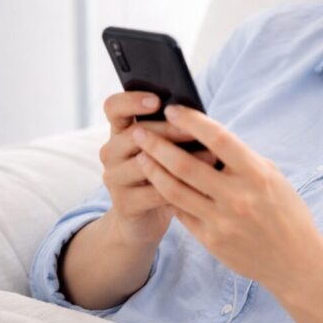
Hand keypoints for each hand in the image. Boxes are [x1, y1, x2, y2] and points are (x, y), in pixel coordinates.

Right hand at [100, 92, 213, 246]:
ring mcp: (113, 179)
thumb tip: (198, 114)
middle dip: (168, 131)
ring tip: (211, 157)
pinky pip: (153, 192)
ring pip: (145, 164)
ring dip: (180, 159)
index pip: (114, 107)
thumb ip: (172, 130)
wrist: (143, 221)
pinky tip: (202, 184)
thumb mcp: (165, 149)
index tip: (157, 101)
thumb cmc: (163, 175)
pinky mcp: (124, 204)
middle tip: (196, 131)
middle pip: (135, 134)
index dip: (132, 101)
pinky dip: (180, 187)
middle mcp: (110, 152)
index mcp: (119, 132)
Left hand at [130, 105, 322, 292]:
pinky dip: (167, 195)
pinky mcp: (211, 240)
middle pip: (186, 165)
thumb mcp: (271, 177)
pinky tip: (156, 183)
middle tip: (139, 131)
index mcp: (256, 174)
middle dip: (157, 144)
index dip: (192, 121)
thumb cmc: (286, 212)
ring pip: (175, 190)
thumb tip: (206, 136)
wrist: (295, 261)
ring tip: (140, 156)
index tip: (172, 109)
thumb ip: (240, 159)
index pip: (218, 139)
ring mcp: (222, 220)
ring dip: (153, 170)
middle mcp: (238, 196)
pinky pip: (181, 213)